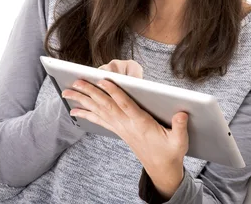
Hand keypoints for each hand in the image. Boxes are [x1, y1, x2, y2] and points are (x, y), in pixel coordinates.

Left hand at [61, 59, 187, 197]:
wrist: (161, 169)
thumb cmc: (171, 152)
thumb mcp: (180, 141)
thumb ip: (180, 126)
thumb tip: (181, 113)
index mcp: (142, 124)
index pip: (126, 106)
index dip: (115, 93)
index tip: (105, 81)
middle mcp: (127, 125)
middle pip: (107, 106)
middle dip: (91, 93)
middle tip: (77, 82)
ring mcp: (121, 128)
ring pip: (100, 111)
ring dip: (84, 100)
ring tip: (69, 91)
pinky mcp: (119, 131)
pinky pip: (100, 120)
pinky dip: (87, 113)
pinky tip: (75, 109)